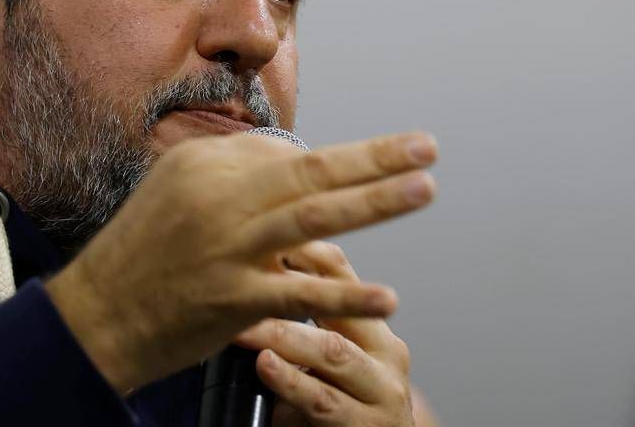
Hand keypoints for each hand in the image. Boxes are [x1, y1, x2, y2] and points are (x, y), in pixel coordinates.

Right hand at [43, 131, 437, 393]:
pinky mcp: (233, 300)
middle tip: (427, 147)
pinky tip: (385, 294)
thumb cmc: (143, 249)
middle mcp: (219, 198)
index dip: (334, 163)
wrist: (96, 317)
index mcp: (206, 164)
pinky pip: (299, 293)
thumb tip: (295, 158)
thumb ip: (236, 168)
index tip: (374, 164)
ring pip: (313, 219)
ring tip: (423, 189)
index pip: (286, 152)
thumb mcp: (177, 186)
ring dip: (375, 203)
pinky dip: (345, 293)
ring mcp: (228, 249)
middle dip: (375, 158)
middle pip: (311, 172)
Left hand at [235, 241, 432, 426]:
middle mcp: (386, 352)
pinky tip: (267, 368)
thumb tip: (256, 277)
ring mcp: (382, 390)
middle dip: (293, 285)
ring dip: (285, 335)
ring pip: (333, 351)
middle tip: (250, 270)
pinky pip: (325, 401)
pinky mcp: (367, 426)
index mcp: (375, 327)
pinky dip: (292, 382)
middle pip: (343, 305)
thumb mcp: (333, 362)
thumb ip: (307, 327)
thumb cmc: (346, 409)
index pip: (342, 272)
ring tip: (248, 325)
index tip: (265, 226)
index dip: (304, 247)